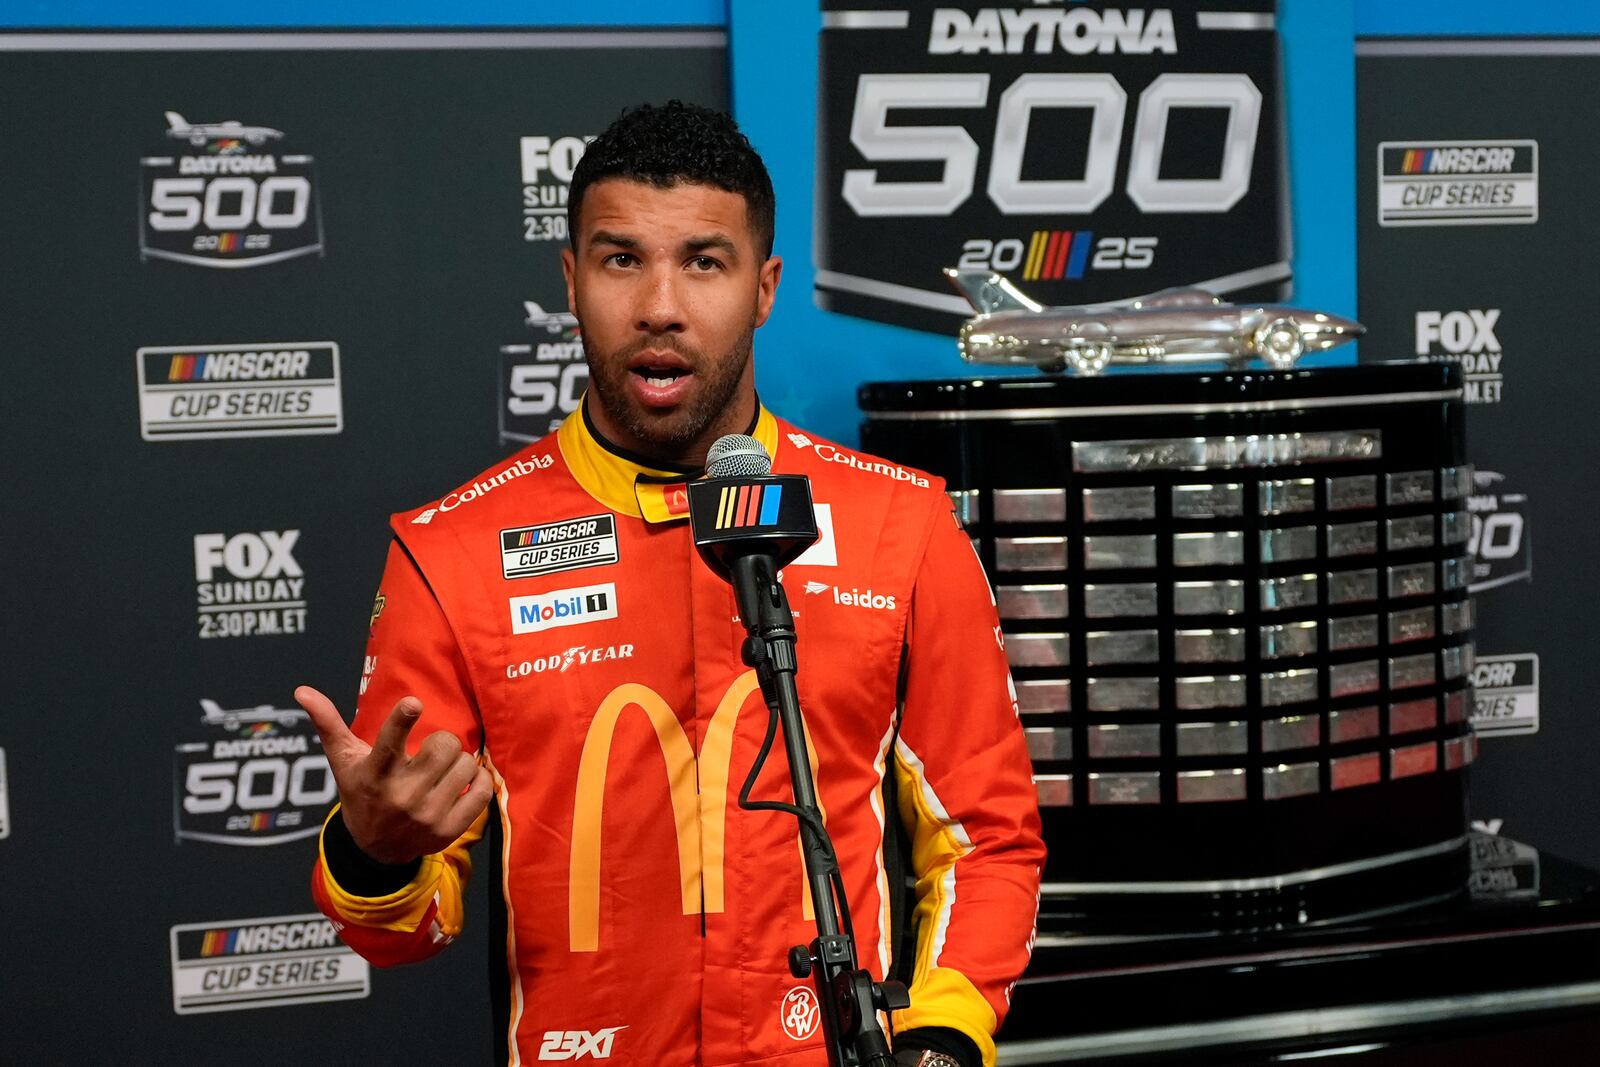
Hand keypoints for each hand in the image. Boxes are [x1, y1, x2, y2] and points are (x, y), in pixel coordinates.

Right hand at [296, 685, 491, 865]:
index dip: (402, 720)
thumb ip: (327, 724)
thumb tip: (302, 691)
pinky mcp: (449, 830)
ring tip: (442, 773)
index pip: (389, 743)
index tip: (413, 702)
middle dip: (443, 743)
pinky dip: (479, 781)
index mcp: (374, 774)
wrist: (375, 850)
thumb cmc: (361, 792)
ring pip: (467, 765)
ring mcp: (426, 816)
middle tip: (432, 753)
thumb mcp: (344, 761)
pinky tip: (462, 784)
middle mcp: (401, 796)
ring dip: (459, 763)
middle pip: (445, 746)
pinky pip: (483, 791)